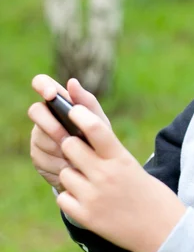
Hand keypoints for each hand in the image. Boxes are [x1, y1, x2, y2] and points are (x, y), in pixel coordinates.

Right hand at [29, 75, 110, 191]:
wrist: (98, 169)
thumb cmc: (99, 138)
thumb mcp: (99, 121)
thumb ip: (87, 103)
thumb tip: (72, 82)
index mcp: (61, 102)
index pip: (42, 83)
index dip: (43, 85)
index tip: (51, 95)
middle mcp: (46, 116)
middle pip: (36, 111)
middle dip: (52, 126)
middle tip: (68, 138)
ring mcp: (38, 135)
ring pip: (40, 138)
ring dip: (60, 149)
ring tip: (78, 156)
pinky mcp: (37, 155)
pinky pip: (42, 158)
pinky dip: (59, 163)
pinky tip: (71, 166)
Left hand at [56, 105, 185, 251]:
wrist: (162, 229)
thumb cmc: (150, 194)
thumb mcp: (133, 167)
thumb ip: (109, 153)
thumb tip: (82, 136)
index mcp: (121, 159)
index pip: (95, 129)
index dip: (80, 115)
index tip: (72, 110)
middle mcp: (105, 175)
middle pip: (70, 147)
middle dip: (72, 147)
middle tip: (80, 152)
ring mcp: (93, 197)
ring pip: (64, 174)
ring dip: (72, 175)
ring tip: (89, 183)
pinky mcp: (86, 216)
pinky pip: (63, 198)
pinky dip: (71, 197)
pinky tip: (87, 199)